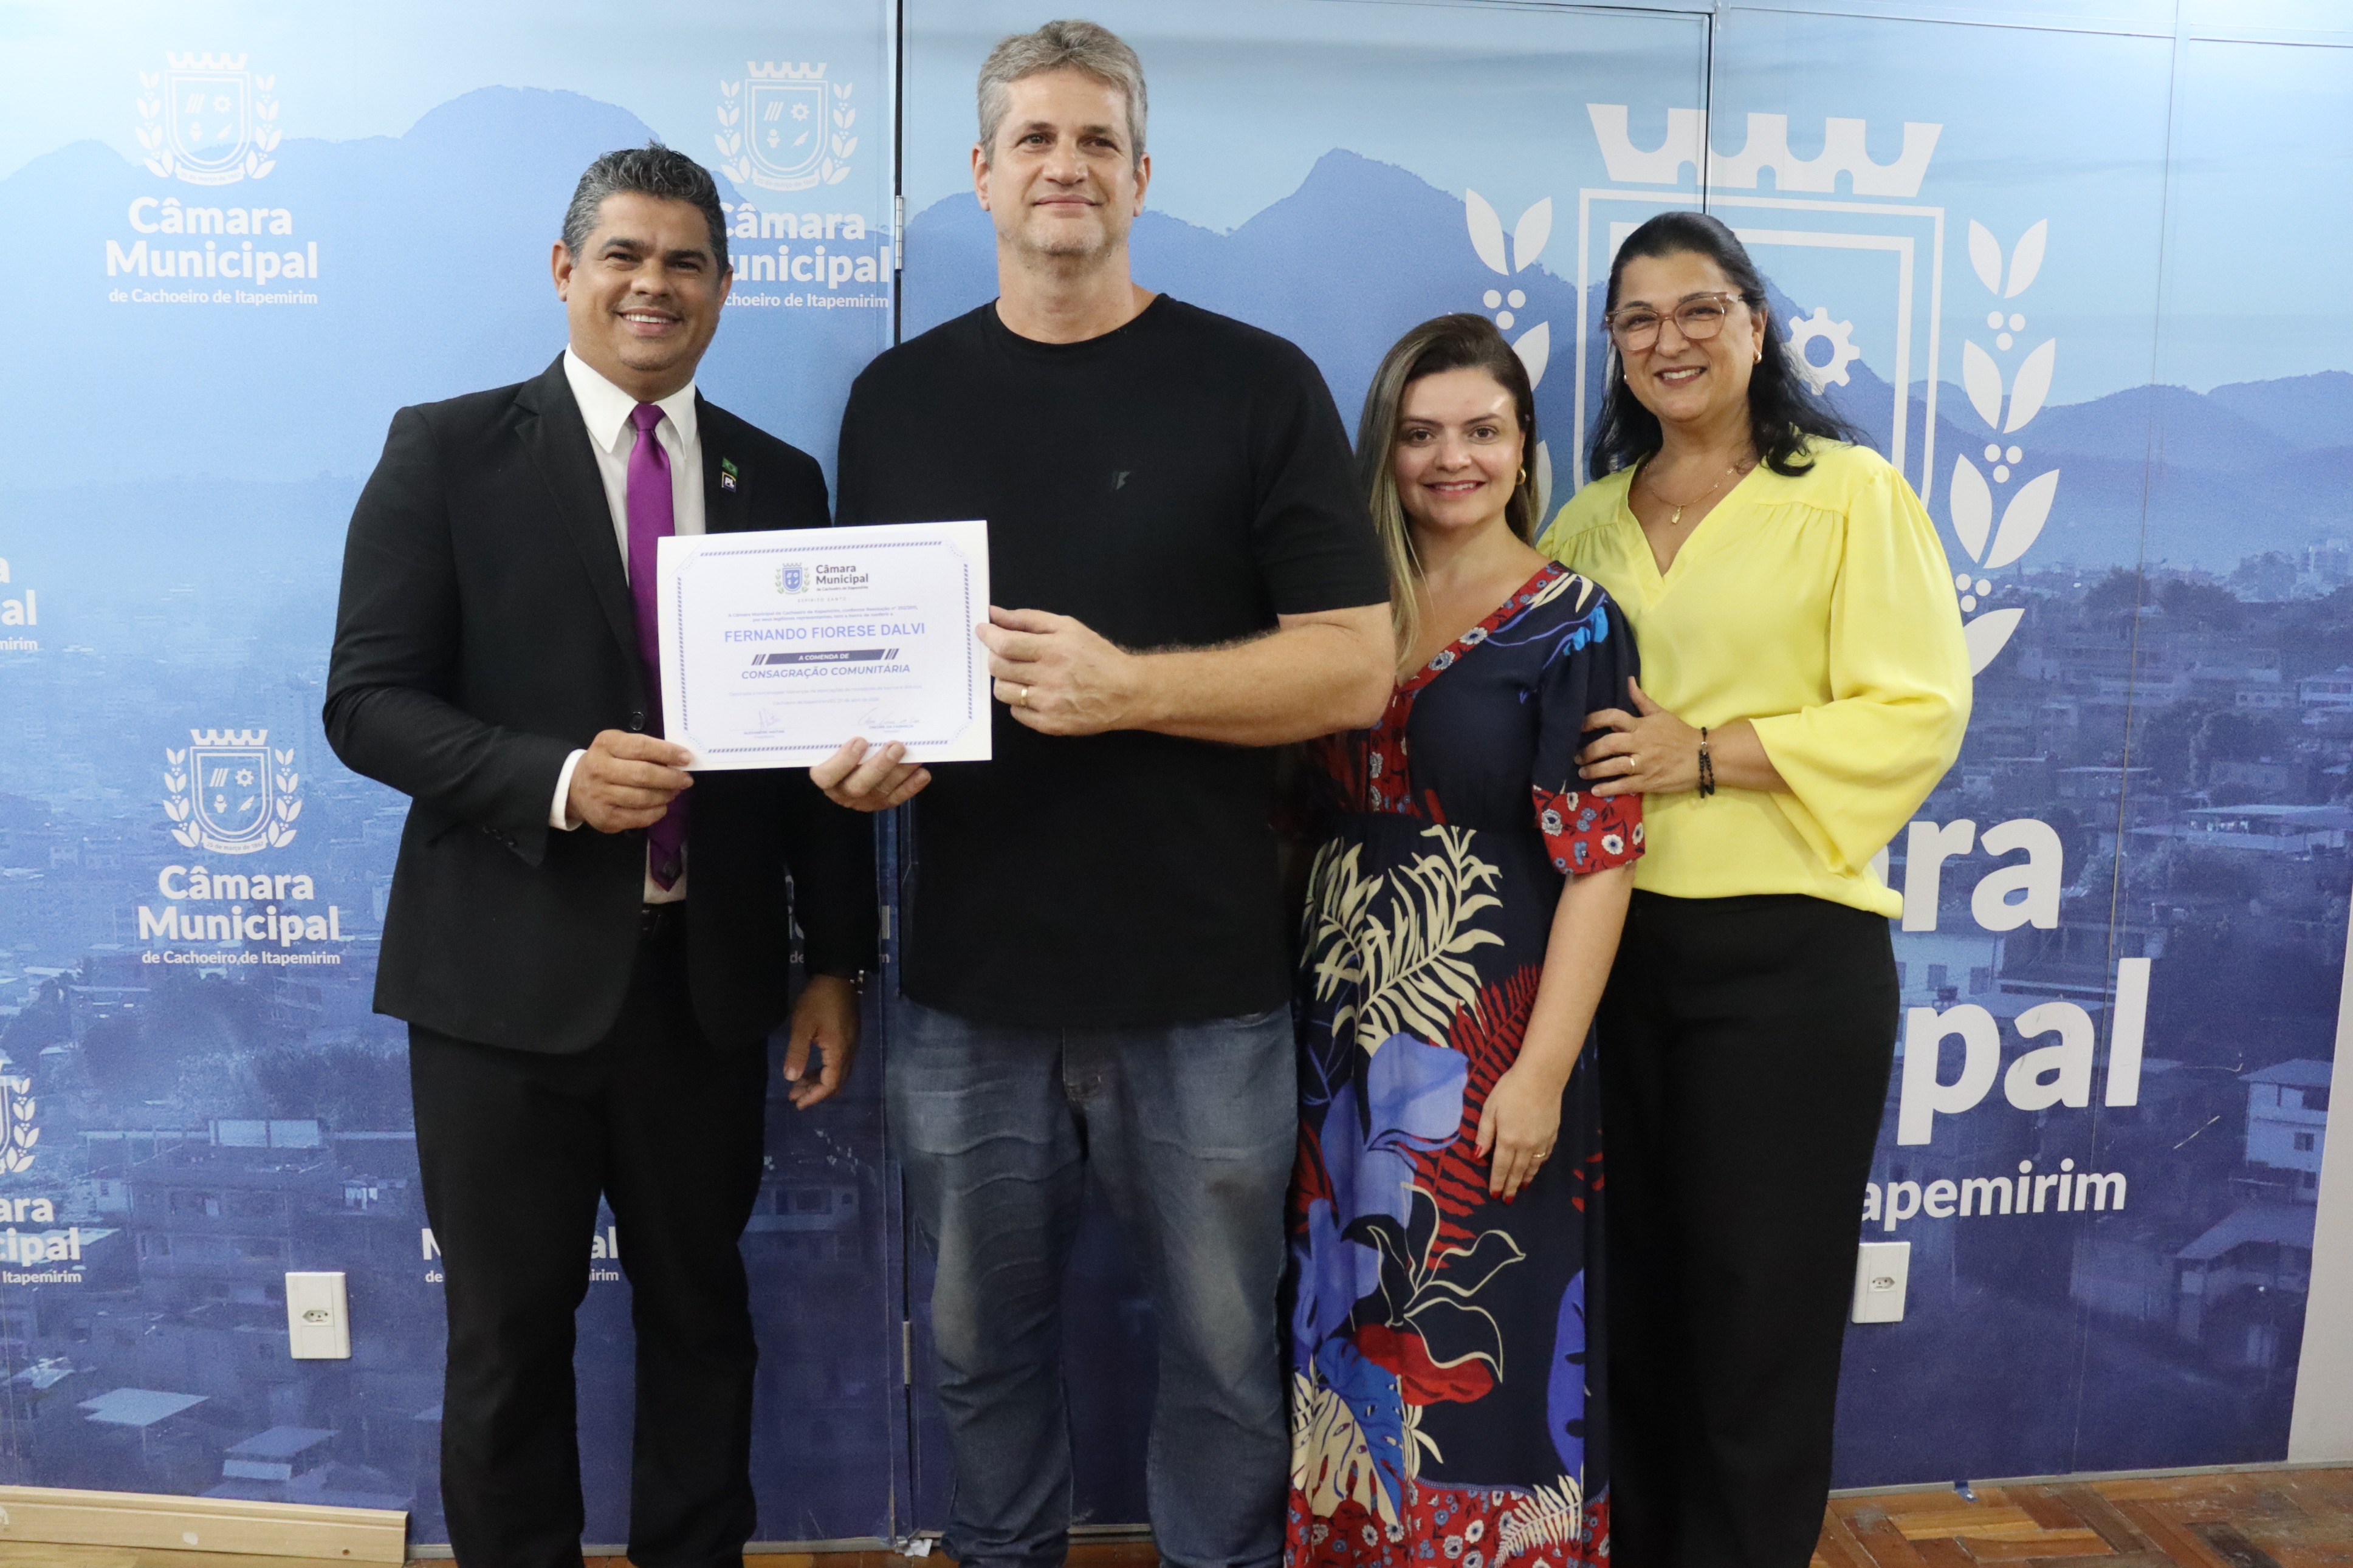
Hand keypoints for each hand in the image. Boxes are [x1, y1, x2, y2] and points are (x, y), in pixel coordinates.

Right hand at [567, 730, 692, 832]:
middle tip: (686, 780)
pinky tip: (662, 805)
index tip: (686, 758)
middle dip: (671, 778)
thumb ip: (644, 749)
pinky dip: (657, 812)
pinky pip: (639, 817)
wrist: (574, 787)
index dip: (667, 753)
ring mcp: (601, 795)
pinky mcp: (605, 818)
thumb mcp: (618, 745)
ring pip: (643, 798)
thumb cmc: (605, 762)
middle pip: (643, 775)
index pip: (641, 747)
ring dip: (666, 795)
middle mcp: (599, 769)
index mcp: (606, 745)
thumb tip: (678, 759)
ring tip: (674, 791)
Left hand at [783, 974, 859, 1108]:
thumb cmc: (818, 1000)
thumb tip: (791, 1078)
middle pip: (836, 1083)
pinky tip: (812, 1069)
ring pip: (838, 1074)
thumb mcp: (802, 1025)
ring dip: (819, 1082)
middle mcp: (849, 1052)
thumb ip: (797, 1052)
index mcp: (838, 1051)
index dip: (814, 1096)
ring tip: (799, 1085)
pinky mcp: (849, 1038)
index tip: (798, 1103)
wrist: (837, 976)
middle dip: (816, 1093)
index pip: (830, 1084)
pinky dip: (824, 1072)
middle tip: (795, 1096)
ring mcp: (851, 1045)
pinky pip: (839, 1064)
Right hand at [811, 737, 930, 811]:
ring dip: (900, 772)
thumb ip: (838, 732)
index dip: (843, 761)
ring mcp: (862, 800)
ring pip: (881, 790)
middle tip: (896, 745)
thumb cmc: (839, 746)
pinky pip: (897, 797)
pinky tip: (922, 773)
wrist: (848, 764)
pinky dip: (911, 786)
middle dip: (879, 765)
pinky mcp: (881, 803)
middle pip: (858, 785)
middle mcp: (842, 791)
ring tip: (913, 754)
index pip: (827, 775)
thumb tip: (851, 704)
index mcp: (824, 775)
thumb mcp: (833, 739)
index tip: (860, 740)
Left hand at [979, 606, 1144, 735]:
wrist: (1126, 692)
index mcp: (1054, 649)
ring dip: (1006, 681)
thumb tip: (995, 614)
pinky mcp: (1050, 724)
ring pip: (1003, 692)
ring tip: (1023, 675)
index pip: (1006, 644)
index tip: (983, 631)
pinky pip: (1016, 712)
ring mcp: (1048, 704)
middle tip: (1006, 654)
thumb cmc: (1097, 656)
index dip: (988, 637)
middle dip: (996, 658)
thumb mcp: (1068, 627)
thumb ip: (1029, 619)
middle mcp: (1049, 678)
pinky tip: (1036, 693)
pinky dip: (1020, 701)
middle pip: (999, 668)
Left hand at [1475, 1060, 1565, 1200]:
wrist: (1541, 1077)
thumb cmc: (1510, 1089)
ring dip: (1526, 1179)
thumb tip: (1477, 1155)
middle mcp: (1526, 1145)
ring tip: (1522, 1188)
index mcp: (1508, 1139)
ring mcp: (1541, 1141)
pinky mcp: (1552, 1134)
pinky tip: (1536, 1167)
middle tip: (1507, 1200)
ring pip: (1533, 1166)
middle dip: (1511, 1186)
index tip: (1494, 1195)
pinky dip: (1539, 1165)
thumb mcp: (1490, 1108)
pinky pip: (1545, 1155)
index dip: (1496, 1182)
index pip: (1500, 1167)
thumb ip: (1485, 1134)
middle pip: (1517, 1171)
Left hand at [1577, 677, 1700, 797]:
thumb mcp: (1661, 714)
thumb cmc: (1680, 734)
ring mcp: (1644, 764)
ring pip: (1613, 766)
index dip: (1593, 720)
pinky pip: (1624, 785)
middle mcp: (1640, 743)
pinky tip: (1595, 790)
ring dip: (1594, 770)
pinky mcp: (1649, 781)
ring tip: (1582, 773)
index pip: (1613, 717)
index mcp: (1642, 725)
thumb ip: (1641, 700)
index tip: (1579, 726)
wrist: (1704, 756)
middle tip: (1576, 756)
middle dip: (1589, 751)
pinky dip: (1608, 788)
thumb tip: (1628, 680)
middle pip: (1608, 744)